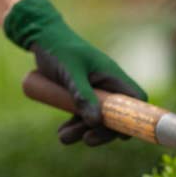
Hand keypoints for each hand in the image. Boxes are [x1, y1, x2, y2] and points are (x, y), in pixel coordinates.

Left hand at [4, 0, 147, 145]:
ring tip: (62, 136)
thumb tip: (96, 122)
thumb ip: (82, 96)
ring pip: (96, 119)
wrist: (40, 37)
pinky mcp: (79, 94)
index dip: (135, 118)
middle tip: (87, 139)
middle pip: (116, 116)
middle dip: (102, 131)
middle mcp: (106, 84)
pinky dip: (73, 126)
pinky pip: (82, 115)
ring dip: (82, 131)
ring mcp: (93, 91)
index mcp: (112, 75)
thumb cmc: (58, 50)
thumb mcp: (70, 73)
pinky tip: (61, 132)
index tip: (122, 135)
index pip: (135, 99)